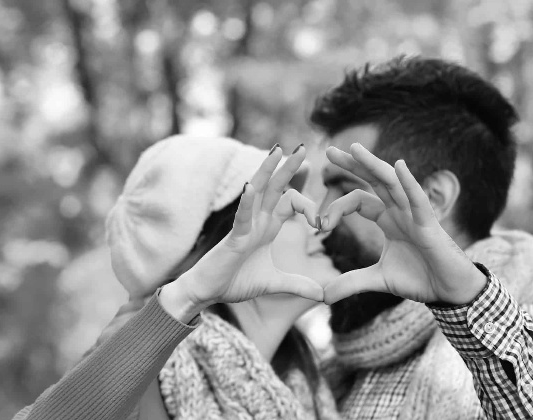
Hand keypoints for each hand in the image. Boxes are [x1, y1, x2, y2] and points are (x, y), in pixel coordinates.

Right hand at [163, 145, 323, 321]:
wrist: (208, 293)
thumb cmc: (236, 282)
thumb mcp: (275, 284)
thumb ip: (299, 286)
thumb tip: (323, 295)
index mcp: (268, 226)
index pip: (292, 203)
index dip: (310, 207)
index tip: (324, 224)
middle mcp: (258, 220)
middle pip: (276, 187)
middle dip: (288, 167)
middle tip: (301, 147)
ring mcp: (245, 226)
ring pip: (257, 192)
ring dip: (266, 170)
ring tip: (276, 150)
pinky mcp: (233, 237)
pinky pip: (241, 216)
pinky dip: (246, 202)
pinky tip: (249, 186)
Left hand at [319, 143, 486, 304]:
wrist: (449, 291)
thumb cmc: (420, 279)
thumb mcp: (378, 280)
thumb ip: (350, 283)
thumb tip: (322, 296)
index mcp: (387, 219)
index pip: (358, 200)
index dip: (337, 208)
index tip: (319, 225)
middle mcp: (399, 211)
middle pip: (373, 181)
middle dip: (352, 165)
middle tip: (329, 150)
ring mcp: (415, 215)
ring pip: (392, 183)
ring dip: (374, 165)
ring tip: (355, 148)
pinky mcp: (429, 226)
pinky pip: (419, 201)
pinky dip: (409, 184)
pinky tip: (400, 166)